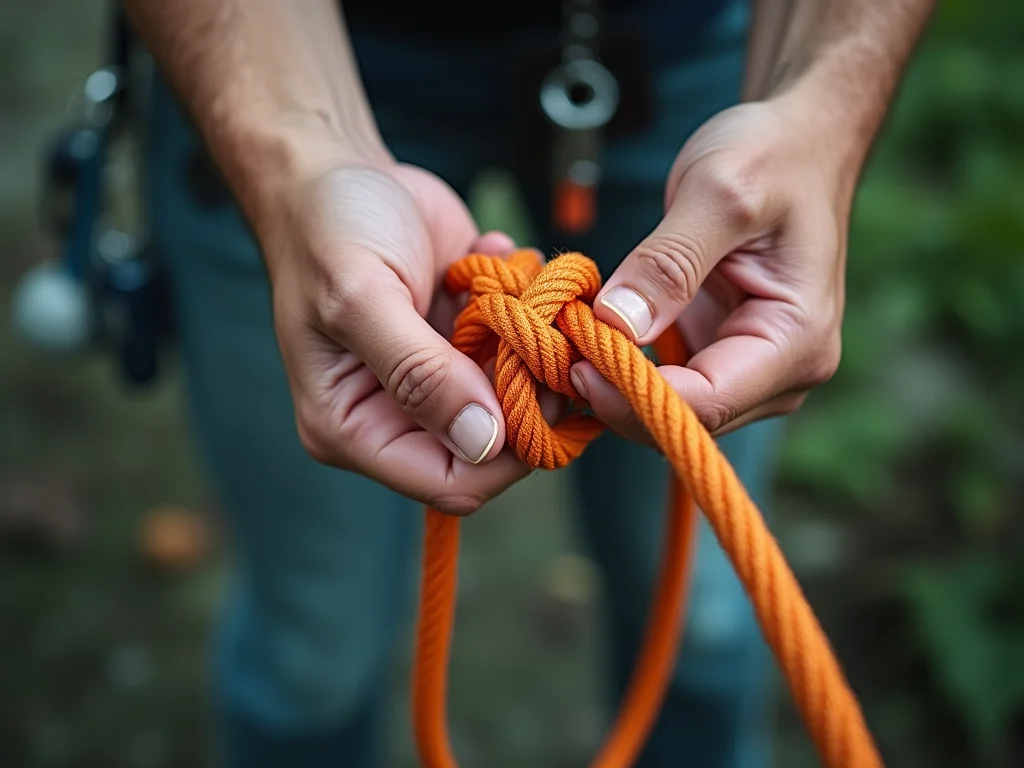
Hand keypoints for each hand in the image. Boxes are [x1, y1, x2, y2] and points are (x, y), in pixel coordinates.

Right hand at [263, 160, 529, 514]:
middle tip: (542, 330)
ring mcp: (437, 380)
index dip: (507, 452)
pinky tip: (497, 261)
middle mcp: (396, 416)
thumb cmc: (327, 231)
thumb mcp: (361, 296)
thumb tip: (484, 443)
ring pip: (517, 398)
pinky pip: (522, 347)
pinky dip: (529, 306)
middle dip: (528, 393)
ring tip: (516, 288)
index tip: (538, 387)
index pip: (449, 482)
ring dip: (534, 343)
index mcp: (353, 427)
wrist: (335, 174)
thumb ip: (418, 372)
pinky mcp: (465, 342)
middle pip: (493, 449)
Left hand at [576, 100, 849, 439]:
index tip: (574, 363)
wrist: (796, 144)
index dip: (633, 397)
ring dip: (611, 385)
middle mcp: (778, 373)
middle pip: (684, 421)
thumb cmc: (772, 157)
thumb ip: (669, 262)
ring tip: (561, 339)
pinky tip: (582, 337)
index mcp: (797, 341)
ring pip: (665, 411)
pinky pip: (660, 384)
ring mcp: (746, 370)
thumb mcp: (719, 192)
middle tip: (553, 350)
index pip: (708, 403)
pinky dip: (618, 369)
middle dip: (615, 395)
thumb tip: (619, 325)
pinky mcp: (714, 356)